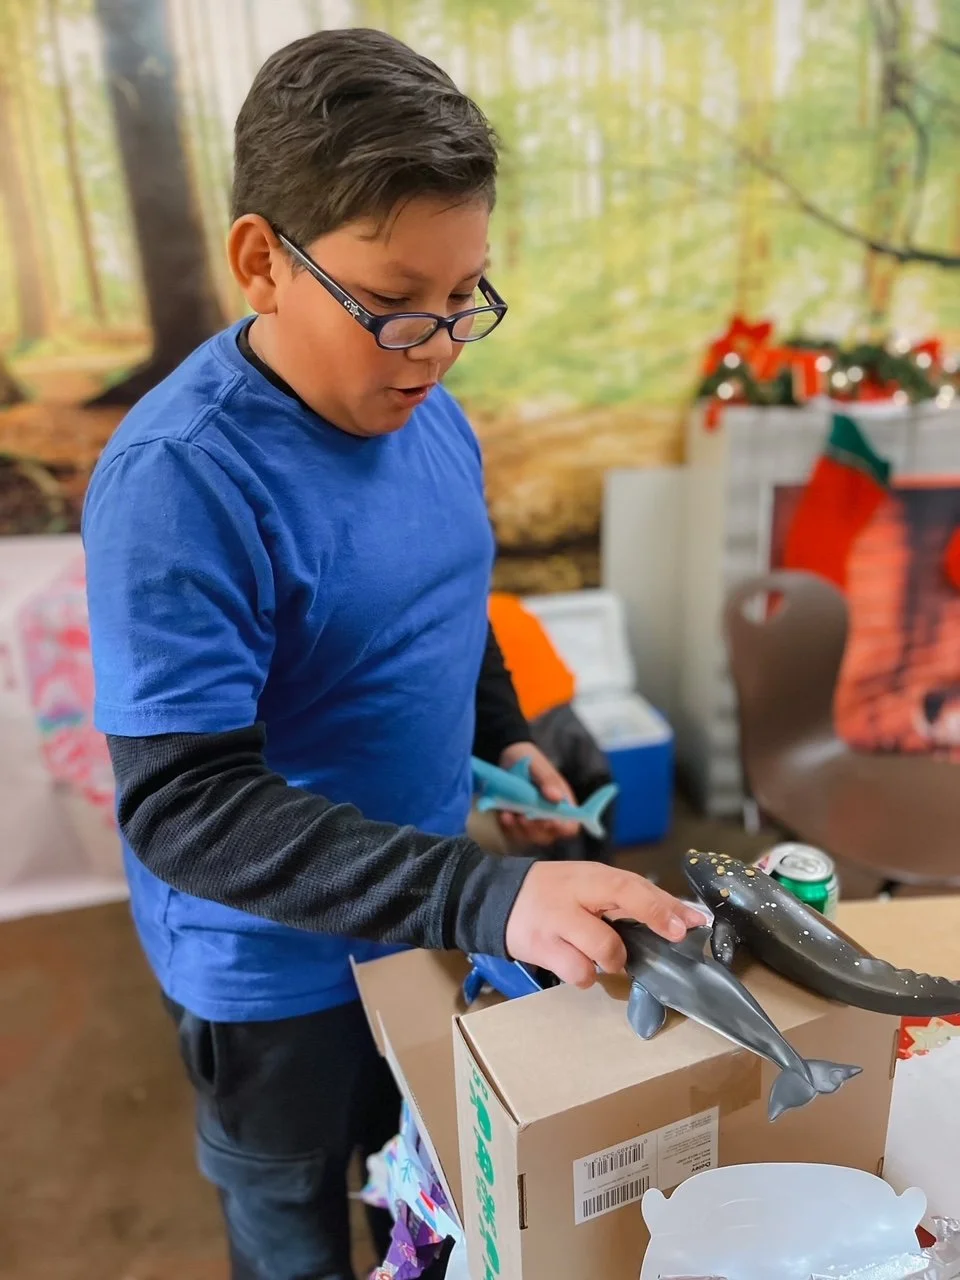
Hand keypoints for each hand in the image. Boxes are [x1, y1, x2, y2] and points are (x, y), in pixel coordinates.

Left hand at [495, 741, 578, 846]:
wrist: (506, 758)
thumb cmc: (527, 759)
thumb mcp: (537, 764)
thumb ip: (548, 780)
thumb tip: (557, 797)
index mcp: (562, 803)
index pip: (569, 826)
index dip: (562, 828)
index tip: (550, 821)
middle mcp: (549, 816)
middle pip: (548, 835)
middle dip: (535, 829)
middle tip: (523, 818)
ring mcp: (532, 821)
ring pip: (530, 836)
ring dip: (519, 829)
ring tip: (508, 815)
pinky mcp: (516, 823)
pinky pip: (513, 832)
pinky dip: (508, 827)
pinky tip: (503, 815)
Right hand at [504, 861, 707, 988]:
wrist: (497, 897)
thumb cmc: (556, 892)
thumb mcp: (590, 883)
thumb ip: (630, 898)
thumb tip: (681, 919)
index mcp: (591, 876)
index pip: (631, 887)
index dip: (663, 908)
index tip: (691, 925)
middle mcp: (573, 897)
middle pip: (616, 919)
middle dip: (638, 938)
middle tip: (648, 946)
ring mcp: (555, 924)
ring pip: (600, 954)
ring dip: (608, 962)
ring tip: (596, 953)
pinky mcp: (540, 948)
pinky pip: (579, 973)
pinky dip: (585, 974)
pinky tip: (574, 960)